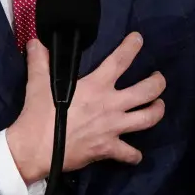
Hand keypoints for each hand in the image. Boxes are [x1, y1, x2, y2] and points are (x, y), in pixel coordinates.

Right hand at [6, 32, 165, 182]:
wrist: (35, 149)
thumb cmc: (38, 115)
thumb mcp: (38, 83)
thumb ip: (39, 61)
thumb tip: (35, 41)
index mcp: (96, 86)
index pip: (120, 60)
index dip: (132, 47)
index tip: (138, 39)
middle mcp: (111, 105)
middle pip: (147, 91)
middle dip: (158, 82)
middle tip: (158, 78)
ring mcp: (113, 128)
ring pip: (148, 119)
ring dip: (157, 111)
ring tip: (159, 106)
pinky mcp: (109, 149)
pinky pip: (129, 153)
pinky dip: (134, 155)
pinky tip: (136, 155)